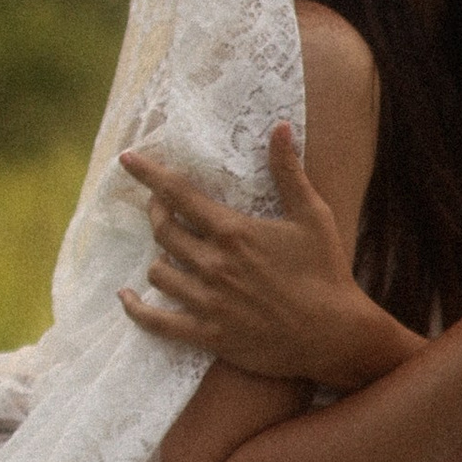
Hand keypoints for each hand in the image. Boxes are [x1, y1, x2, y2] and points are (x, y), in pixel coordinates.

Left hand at [118, 127, 385, 385]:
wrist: (334, 335)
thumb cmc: (326, 271)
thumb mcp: (312, 215)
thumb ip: (289, 172)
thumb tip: (280, 127)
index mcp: (233, 232)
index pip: (178, 194)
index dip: (149, 174)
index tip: (127, 159)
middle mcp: (213, 265)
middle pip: (163, 231)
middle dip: (155, 212)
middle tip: (159, 205)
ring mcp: (207, 302)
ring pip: (158, 273)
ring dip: (159, 258)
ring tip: (167, 252)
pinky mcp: (209, 334)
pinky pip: (157, 322)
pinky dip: (137, 309)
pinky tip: (128, 298)